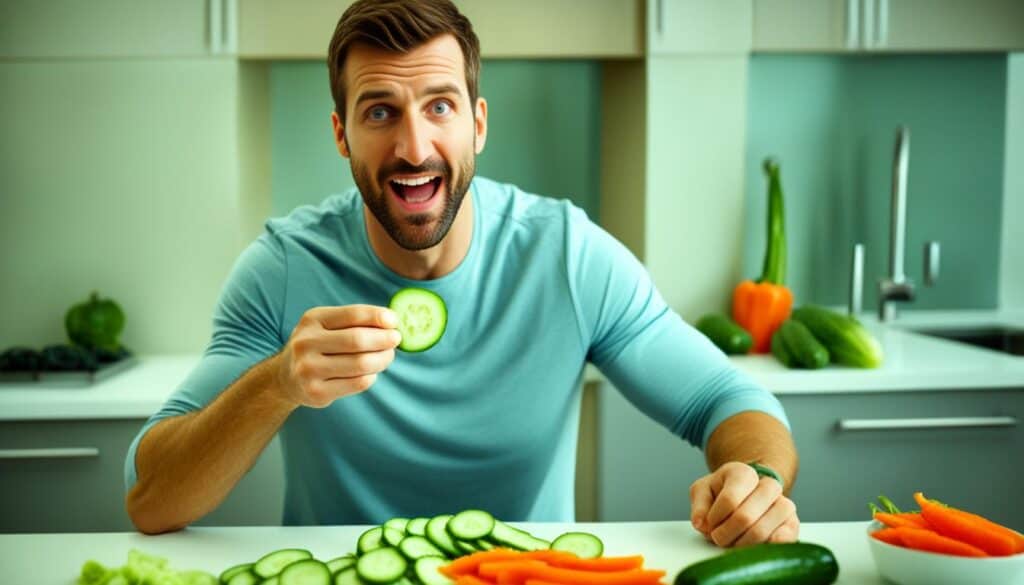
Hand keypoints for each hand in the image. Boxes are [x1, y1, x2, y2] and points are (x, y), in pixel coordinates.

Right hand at [275, 305, 401, 407]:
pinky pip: (357, 384)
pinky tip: (371, 372)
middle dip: (384, 339)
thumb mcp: (327, 326)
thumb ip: (355, 322)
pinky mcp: (316, 392)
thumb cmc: (318, 346)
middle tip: (395, 340)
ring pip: (361, 364)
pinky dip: (371, 377)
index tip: (394, 321)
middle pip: (357, 340)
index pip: (352, 314)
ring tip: (387, 356)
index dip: (377, 316)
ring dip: (382, 359)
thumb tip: (391, 322)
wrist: (285, 377)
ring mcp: (308, 369)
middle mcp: (306, 343)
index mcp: (312, 320)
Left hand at [689, 461, 799, 546]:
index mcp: (744, 473)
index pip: (729, 500)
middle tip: (718, 538)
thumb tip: (701, 523)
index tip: (708, 523)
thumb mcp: (704, 490)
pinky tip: (756, 550)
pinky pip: (785, 539)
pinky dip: (768, 548)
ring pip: (762, 531)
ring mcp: (784, 505)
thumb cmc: (723, 493)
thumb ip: (699, 504)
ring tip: (733, 543)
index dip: (715, 518)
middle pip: (745, 517)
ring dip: (741, 544)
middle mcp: (769, 486)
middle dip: (726, 534)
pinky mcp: (793, 524)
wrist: (750, 495)